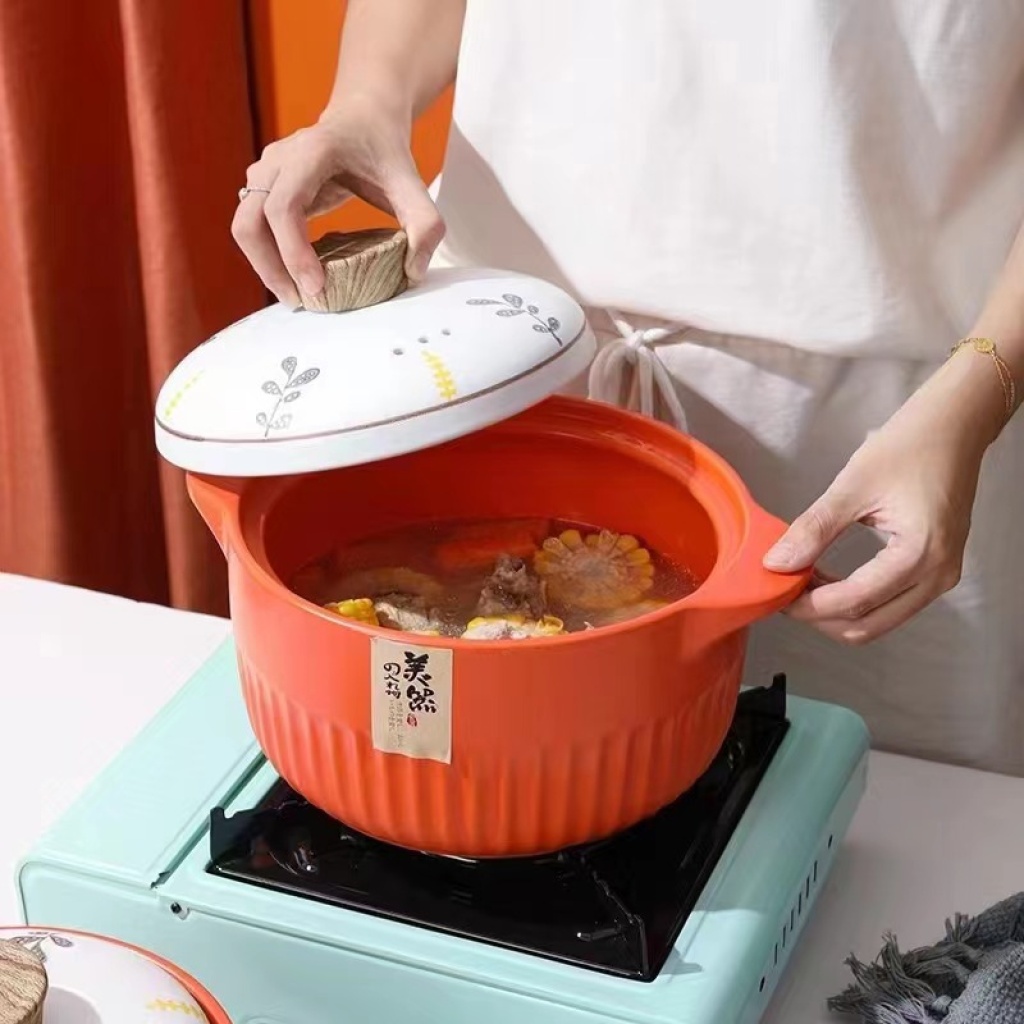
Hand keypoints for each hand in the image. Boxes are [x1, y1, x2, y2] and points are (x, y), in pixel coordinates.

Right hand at [232, 100, 444, 306]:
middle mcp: (277, 160)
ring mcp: (263, 172)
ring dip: (264, 266)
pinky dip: (267, 255)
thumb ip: (424, 224)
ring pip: (244, 227)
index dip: (293, 252)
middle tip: (300, 302)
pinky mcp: (261, 186)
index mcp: (310, 153)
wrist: (363, 117)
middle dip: (270, 269)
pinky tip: (294, 276)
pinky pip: (252, 227)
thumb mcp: (412, 182)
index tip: (315, 288)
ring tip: (296, 295)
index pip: (284, 207)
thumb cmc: (383, 149)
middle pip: (250, 222)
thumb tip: (415, 271)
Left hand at [762, 350, 1005, 643]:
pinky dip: (855, 601)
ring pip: (877, 621)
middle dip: (818, 616)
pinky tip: (826, 578)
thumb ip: (814, 528)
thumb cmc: (907, 447)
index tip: (775, 590)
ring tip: (802, 582)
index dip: (807, 604)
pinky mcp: (935, 572)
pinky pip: (890, 605)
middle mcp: (937, 576)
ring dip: (835, 611)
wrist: (952, 429)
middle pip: (866, 624)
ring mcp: (940, 578)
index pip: (854, 601)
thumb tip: (776, 563)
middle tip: (783, 591)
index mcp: (920, 554)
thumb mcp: (852, 485)